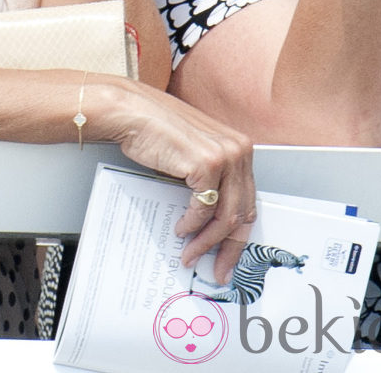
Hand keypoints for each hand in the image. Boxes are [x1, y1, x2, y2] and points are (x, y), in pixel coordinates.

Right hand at [97, 78, 256, 281]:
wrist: (132, 112)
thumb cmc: (157, 129)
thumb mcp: (195, 153)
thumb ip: (211, 179)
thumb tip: (212, 221)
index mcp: (240, 148)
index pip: (248, 201)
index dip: (238, 234)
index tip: (229, 256)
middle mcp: (239, 150)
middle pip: (242, 212)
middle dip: (227, 247)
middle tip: (216, 268)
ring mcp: (225, 156)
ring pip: (226, 216)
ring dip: (206, 241)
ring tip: (191, 253)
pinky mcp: (206, 163)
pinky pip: (204, 208)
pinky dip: (193, 225)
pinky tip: (181, 229)